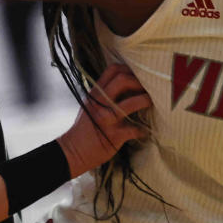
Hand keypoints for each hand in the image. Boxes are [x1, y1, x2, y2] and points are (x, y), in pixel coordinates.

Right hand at [58, 63, 150, 177]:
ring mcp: (108, 119)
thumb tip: (125, 84)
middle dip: (139, 82)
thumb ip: (104, 94)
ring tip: (150, 103)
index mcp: (95, 94)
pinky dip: (142, 131)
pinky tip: (143, 132)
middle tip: (148, 89)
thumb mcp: (90, 105)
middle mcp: (100, 103)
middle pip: (123, 80)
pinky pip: (135, 129)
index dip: (129, 70)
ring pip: (131, 103)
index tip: (138, 77)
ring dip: (145, 100)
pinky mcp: (115, 135)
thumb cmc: (84, 128)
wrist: (73, 152)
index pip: (113, 70)